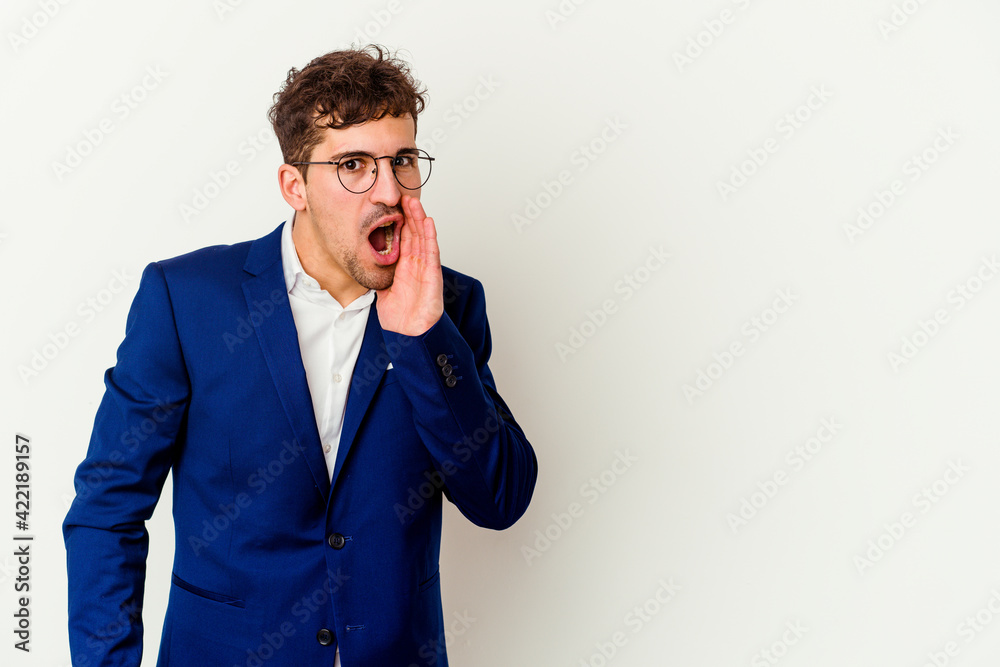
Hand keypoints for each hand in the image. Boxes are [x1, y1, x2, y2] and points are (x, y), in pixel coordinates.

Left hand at [376, 194, 443, 334]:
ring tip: (414, 201)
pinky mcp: (432, 275)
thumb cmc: (399, 316)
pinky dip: (430, 236)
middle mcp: (416, 264)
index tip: (393, 204)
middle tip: (404, 196)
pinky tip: (427, 222)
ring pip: (422, 238)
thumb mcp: (381, 289)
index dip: (399, 221)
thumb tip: (360, 262)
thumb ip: (376, 274)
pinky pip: (431, 252)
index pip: (403, 238)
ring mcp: (425, 268)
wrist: (408, 333)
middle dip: (409, 214)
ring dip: (419, 219)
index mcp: (404, 266)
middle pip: (414, 233)